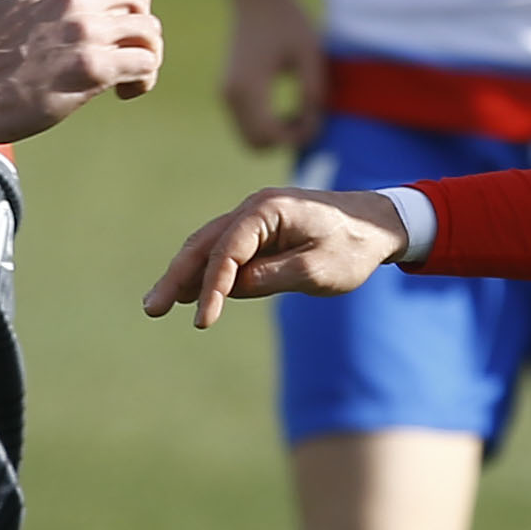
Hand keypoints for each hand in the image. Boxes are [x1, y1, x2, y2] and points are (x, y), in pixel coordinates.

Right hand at [0, 0, 162, 152]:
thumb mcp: (18, 2)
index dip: (118, 15)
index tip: (107, 41)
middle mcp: (76, 1)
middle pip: (140, 2)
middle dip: (140, 31)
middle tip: (127, 58)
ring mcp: (88, 33)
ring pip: (149, 32)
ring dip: (146, 56)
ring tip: (128, 79)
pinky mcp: (95, 67)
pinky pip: (145, 63)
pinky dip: (144, 80)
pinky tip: (124, 92)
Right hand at [145, 187, 412, 323]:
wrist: (378, 224)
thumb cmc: (353, 246)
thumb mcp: (318, 270)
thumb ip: (273, 277)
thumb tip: (232, 288)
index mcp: (268, 210)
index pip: (228, 250)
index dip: (212, 287)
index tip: (203, 321)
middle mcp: (254, 208)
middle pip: (205, 243)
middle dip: (177, 276)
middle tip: (152, 309)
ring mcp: (255, 218)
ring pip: (208, 246)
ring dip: (183, 274)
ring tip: (158, 305)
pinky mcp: (259, 232)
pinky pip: (224, 251)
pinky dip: (205, 271)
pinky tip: (186, 293)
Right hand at [216, 0, 326, 151]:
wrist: (258, 0)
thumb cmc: (289, 22)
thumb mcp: (311, 54)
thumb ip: (314, 89)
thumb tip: (314, 121)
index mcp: (249, 85)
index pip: (270, 134)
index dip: (297, 136)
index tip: (317, 118)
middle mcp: (231, 94)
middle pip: (255, 144)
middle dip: (285, 140)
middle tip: (309, 118)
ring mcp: (226, 94)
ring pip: (249, 139)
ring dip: (276, 136)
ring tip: (300, 112)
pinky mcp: (228, 92)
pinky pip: (246, 126)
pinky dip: (267, 127)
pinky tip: (287, 108)